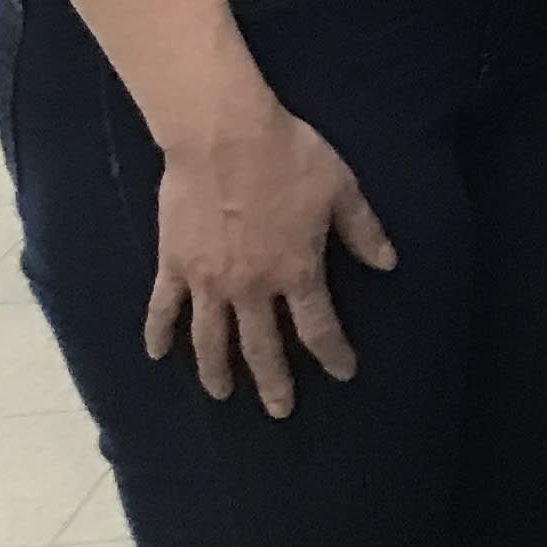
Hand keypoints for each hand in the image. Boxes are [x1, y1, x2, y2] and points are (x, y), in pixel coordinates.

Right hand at [147, 103, 396, 415]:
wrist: (224, 135)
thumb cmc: (290, 157)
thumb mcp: (342, 190)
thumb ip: (362, 231)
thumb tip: (388, 263)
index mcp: (296, 271)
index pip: (318, 327)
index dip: (332, 354)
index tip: (343, 374)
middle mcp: (251, 287)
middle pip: (262, 347)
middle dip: (274, 382)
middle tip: (280, 411)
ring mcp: (207, 280)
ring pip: (210, 339)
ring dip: (217, 371)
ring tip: (223, 395)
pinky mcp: (172, 265)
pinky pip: (162, 309)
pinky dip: (158, 334)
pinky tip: (157, 356)